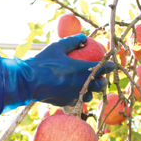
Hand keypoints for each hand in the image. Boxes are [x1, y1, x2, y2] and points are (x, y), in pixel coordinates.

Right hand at [0, 34, 115, 115]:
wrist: (28, 81)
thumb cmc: (43, 62)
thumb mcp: (58, 47)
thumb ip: (73, 41)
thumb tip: (84, 37)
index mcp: (83, 70)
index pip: (104, 68)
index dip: (110, 65)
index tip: (111, 64)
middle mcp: (82, 84)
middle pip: (101, 85)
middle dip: (102, 80)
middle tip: (99, 76)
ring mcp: (75, 95)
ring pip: (90, 95)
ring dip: (91, 90)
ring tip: (87, 85)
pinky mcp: (67, 102)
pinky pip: (78, 100)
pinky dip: (78, 96)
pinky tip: (73, 91)